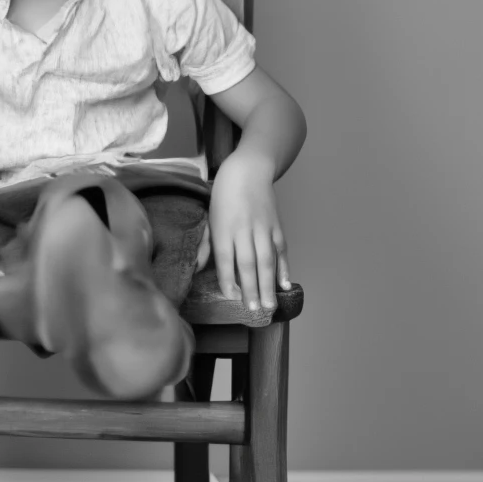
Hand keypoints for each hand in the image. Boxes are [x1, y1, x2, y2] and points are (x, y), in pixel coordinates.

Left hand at [207, 154, 291, 311]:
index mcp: (223, 228)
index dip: (228, 280)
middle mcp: (244, 229)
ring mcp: (262, 228)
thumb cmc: (223, 196)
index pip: (225, 259)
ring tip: (269, 305)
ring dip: (268, 285)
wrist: (248, 171)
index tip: (232, 298)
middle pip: (248, 263)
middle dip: (251, 289)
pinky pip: (281, 250)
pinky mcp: (276, 226)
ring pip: (267, 260)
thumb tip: (198, 268)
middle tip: (255, 310)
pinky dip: (284, 268)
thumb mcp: (209, 217)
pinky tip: (284, 284)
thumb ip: (206, 244)